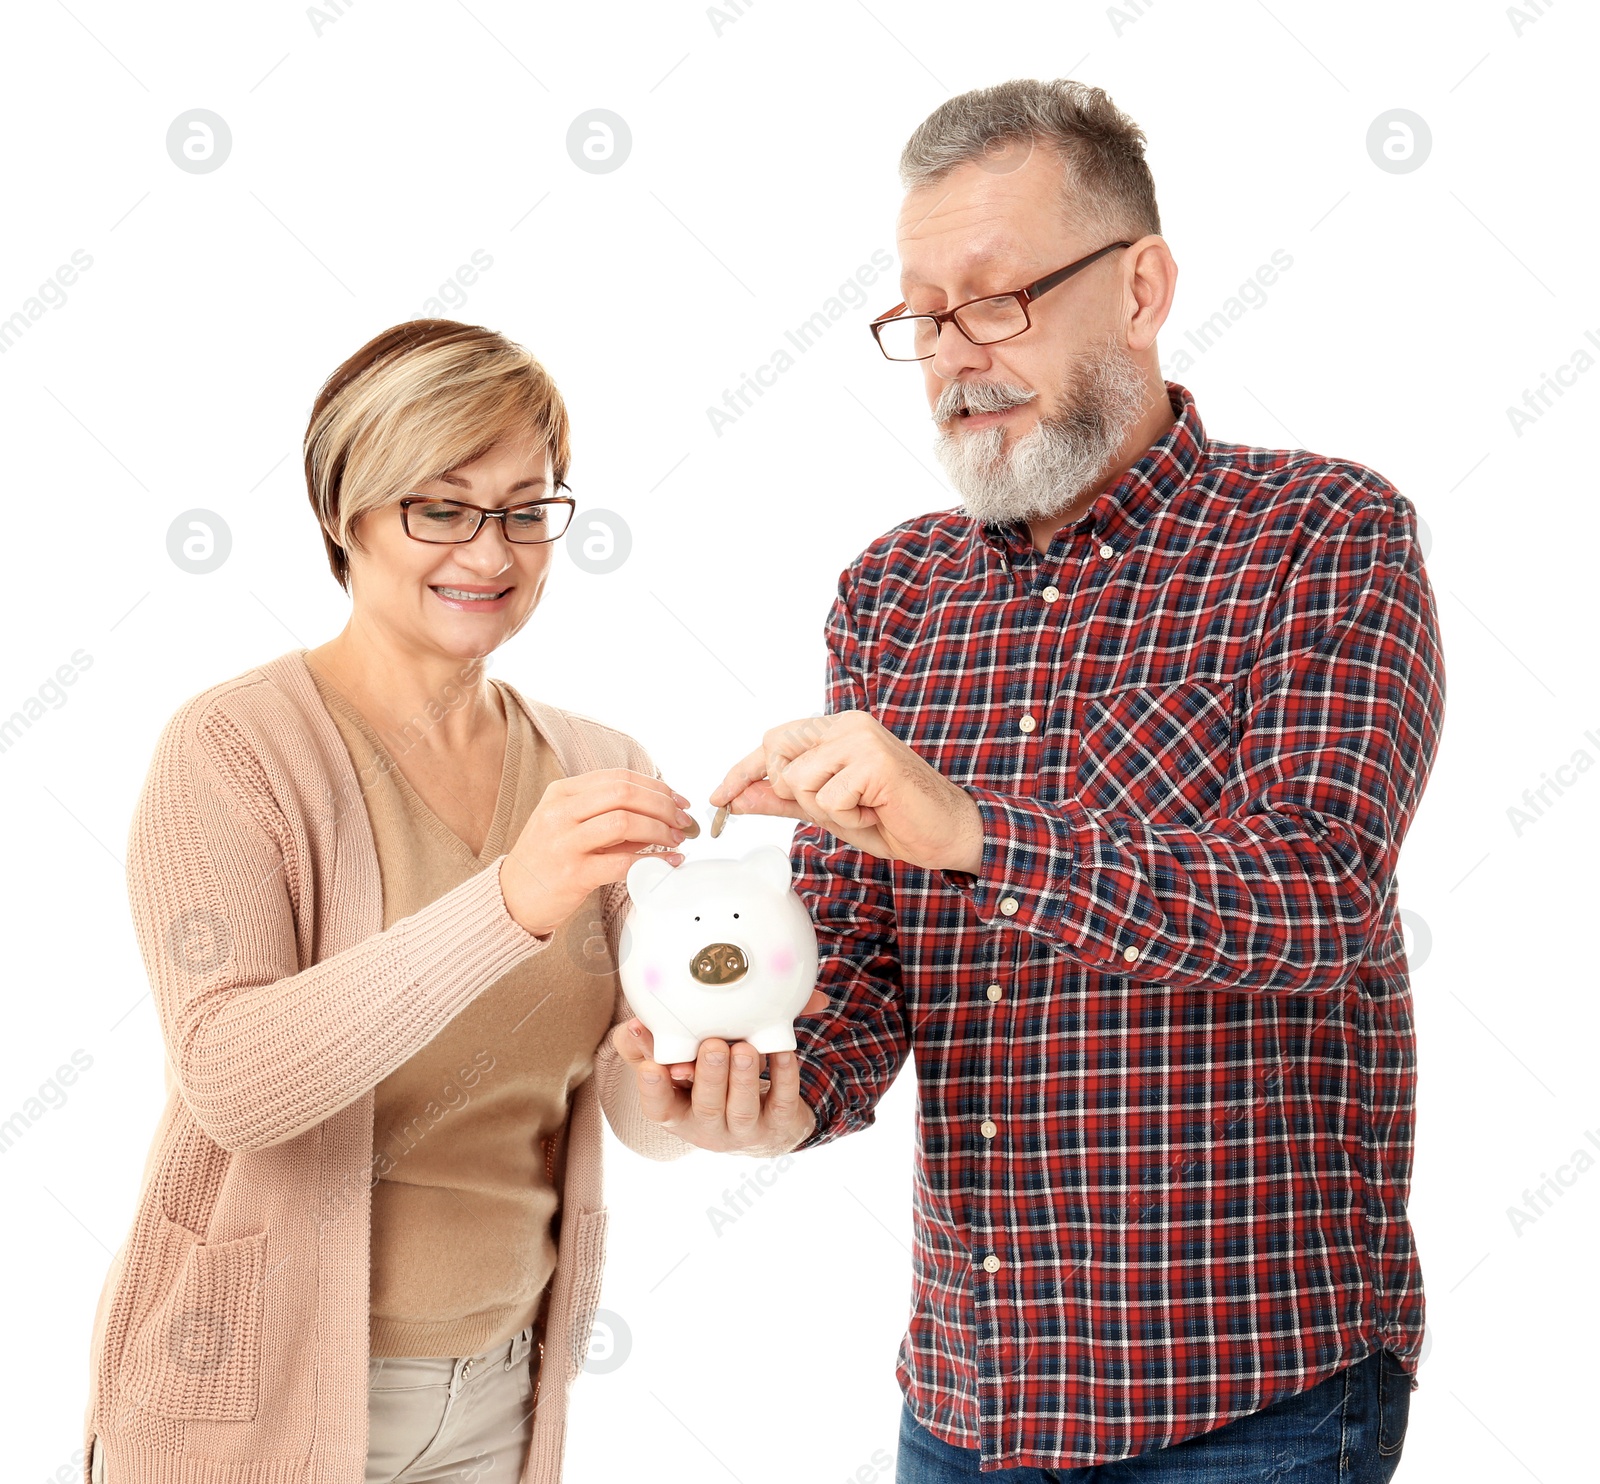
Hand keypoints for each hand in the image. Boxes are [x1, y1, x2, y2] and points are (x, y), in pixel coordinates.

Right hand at [498, 768, 691, 937]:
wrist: (512, 899)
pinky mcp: (573, 874)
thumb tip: (662, 815)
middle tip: (683, 821)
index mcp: (561, 793)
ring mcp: (564, 842)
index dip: (655, 786)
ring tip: (676, 840)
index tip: (678, 800)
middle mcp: (560, 812)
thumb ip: (610, 817)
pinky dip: (652, 861)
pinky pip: (622, 862)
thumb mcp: (571, 826)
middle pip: (624, 793)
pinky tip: (668, 862)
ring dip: (660, 830)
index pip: (618, 777)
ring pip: (625, 822)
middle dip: (663, 805)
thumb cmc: (547, 861)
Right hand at [610, 1007, 826, 1156]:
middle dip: (709, 1077)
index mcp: (678, 1112)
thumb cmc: (707, 1084)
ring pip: (743, 1110)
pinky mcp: (778, 1122)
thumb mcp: (675, 1067)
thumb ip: (653, 1045)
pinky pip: (783, 1102)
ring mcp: (745, 1129)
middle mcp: (708, 1127)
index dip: (653, 1090)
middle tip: (713, 1045)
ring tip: (745, 1049)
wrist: (761, 1121)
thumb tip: (636, 1022)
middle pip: (706, 1107)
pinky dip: (784, 1076)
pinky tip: (783, 1051)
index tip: (651, 1066)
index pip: (658, 1107)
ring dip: (743, 1079)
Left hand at [707, 711, 983, 872]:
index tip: (717, 797)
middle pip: (777, 755)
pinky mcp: (873, 760)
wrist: (947, 833)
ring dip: (826, 809)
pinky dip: (848, 816)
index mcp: (835, 730)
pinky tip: (877, 809)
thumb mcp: (827, 812)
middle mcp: (846, 725)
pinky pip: (827, 799)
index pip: (773, 743)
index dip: (743, 771)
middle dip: (794, 793)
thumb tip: (738, 797)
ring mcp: (860, 738)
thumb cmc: (892, 818)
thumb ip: (782, 800)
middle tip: (840, 805)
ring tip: (863, 807)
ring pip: (799, 781)